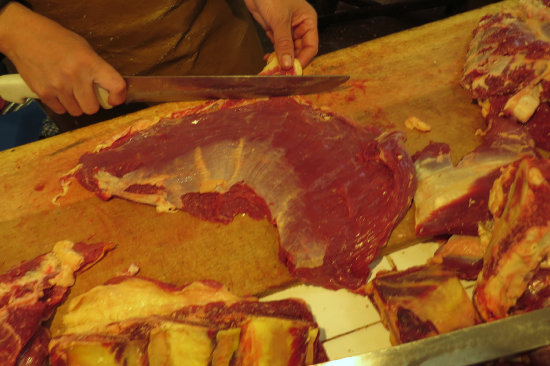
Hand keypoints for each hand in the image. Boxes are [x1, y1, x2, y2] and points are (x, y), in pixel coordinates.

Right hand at [0, 3, 125, 115]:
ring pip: (76, 111)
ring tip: (71, 91)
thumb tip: (109, 88)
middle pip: (92, 108)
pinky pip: (60, 110)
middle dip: (92, 103)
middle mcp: (75, 76)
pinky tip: (58, 91)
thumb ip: (97, 68)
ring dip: (76, 105)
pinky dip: (61, 105)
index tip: (114, 99)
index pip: (116, 86)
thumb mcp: (84, 48)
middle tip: (87, 95)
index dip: (118, 97)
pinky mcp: (43, 93)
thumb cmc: (57, 40)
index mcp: (90, 63)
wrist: (24, 36)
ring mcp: (58, 86)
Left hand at [244, 0, 318, 68]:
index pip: (311, 47)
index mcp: (308, 21)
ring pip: (288, 51)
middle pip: (300, 51)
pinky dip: (274, 55)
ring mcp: (287, 30)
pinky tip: (268, 59)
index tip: (293, 70)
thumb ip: (283, 43)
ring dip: (282, 60)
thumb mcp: (279, 20)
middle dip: (291, 62)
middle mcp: (300, 27)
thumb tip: (288, 64)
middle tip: (282, 73)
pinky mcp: (276, 31)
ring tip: (274, 69)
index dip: (303, 60)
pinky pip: (278, 47)